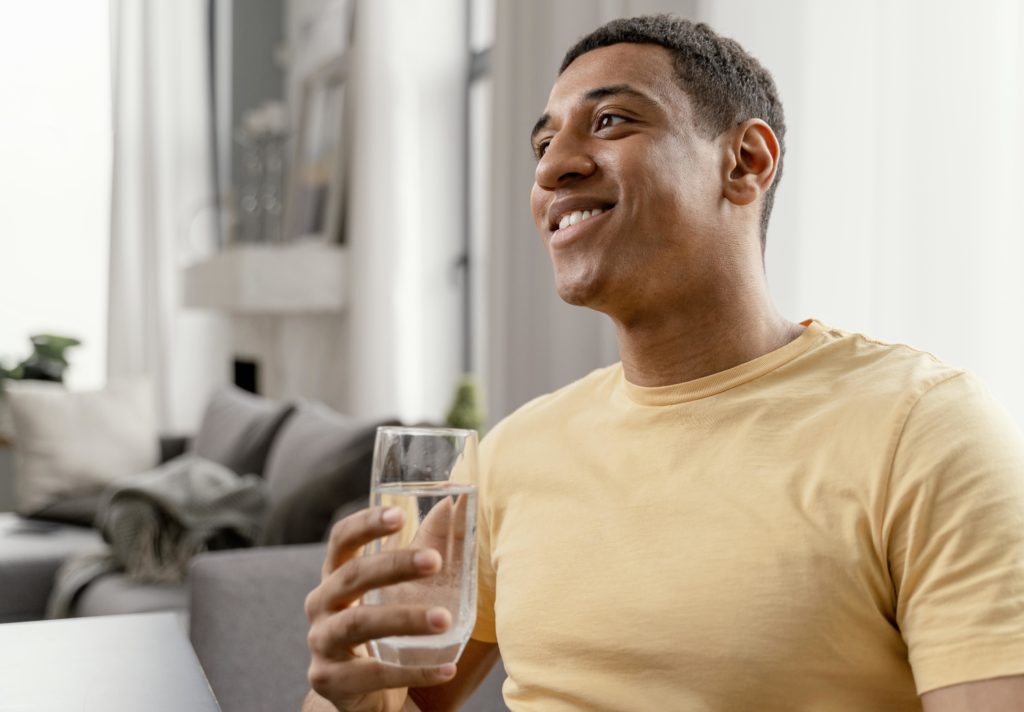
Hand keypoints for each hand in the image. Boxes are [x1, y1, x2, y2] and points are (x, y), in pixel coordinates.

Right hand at [304, 506, 457, 711]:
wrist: (362, 694)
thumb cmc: (385, 630)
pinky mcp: (328, 680)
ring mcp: (321, 643)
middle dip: (394, 565)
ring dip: (405, 619)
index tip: (399, 515)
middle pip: (352, 576)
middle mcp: (321, 604)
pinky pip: (372, 674)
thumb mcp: (401, 589)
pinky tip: (447, 668)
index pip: (341, 540)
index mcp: (336, 575)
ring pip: (358, 623)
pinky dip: (413, 671)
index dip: (366, 524)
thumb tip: (452, 505)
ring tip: (445, 620)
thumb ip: (425, 547)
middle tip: (435, 561)